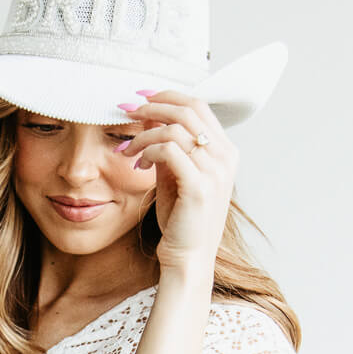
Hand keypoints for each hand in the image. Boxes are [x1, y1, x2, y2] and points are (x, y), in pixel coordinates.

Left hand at [116, 90, 237, 274]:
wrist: (188, 257)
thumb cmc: (181, 221)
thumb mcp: (174, 176)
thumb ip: (167, 147)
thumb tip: (150, 118)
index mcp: (224, 151)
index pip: (198, 106)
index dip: (168, 95)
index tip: (141, 96)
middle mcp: (225, 157)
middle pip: (188, 109)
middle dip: (153, 105)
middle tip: (127, 111)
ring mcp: (215, 171)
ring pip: (174, 129)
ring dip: (144, 134)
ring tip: (128, 150)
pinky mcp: (198, 186)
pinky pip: (168, 150)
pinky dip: (148, 151)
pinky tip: (138, 164)